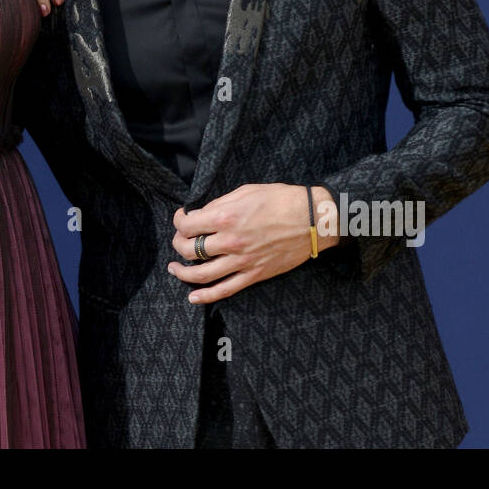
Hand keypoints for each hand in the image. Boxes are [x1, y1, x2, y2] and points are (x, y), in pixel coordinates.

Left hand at [168, 183, 336, 303]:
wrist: (313, 220)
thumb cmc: (281, 200)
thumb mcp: (246, 191)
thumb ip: (219, 203)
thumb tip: (201, 214)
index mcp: (226, 217)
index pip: (188, 225)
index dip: (179, 220)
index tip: (181, 218)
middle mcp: (230, 241)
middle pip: (189, 249)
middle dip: (178, 243)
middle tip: (180, 239)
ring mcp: (242, 261)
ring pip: (201, 274)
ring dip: (182, 272)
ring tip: (175, 268)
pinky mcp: (254, 275)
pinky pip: (225, 289)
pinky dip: (206, 296)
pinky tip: (193, 297)